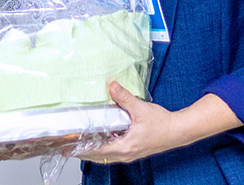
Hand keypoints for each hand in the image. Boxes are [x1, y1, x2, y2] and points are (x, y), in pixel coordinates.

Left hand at [76, 83, 241, 164]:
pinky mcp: (133, 150)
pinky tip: (98, 139)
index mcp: (125, 147)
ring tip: (77, 144)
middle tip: (66, 146)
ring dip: (91, 151)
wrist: (178, 131)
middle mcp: (125, 154)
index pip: (96, 151)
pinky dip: (102, 148)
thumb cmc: (162, 124)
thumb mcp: (141, 109)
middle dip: (81, 152)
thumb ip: (124, 98)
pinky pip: (112, 152)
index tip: (66, 146)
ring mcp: (129, 154)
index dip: (79, 149)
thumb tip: (111, 86)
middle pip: (97, 156)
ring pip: (104, 156)